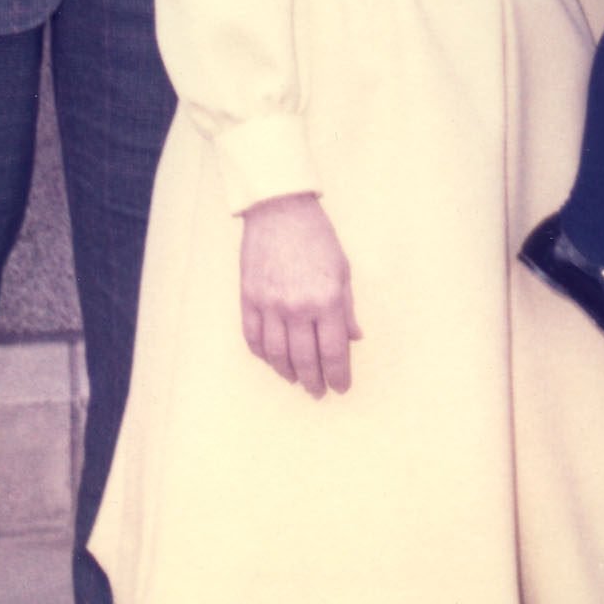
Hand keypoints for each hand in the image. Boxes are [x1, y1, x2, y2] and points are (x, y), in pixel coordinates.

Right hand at [239, 192, 358, 397]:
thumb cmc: (317, 238)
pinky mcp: (249, 298)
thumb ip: (347, 308)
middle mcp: (297, 307)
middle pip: (304, 359)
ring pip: (276, 354)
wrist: (279, 210)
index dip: (338, 375)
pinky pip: (253, 338)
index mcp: (327, 300)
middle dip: (313, 381)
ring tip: (296, 380)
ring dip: (287, 372)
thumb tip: (354, 339)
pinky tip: (272, 360)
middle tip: (318, 392)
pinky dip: (263, 354)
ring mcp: (269, 304)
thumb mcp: (343, 271)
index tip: (340, 387)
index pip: (333, 351)